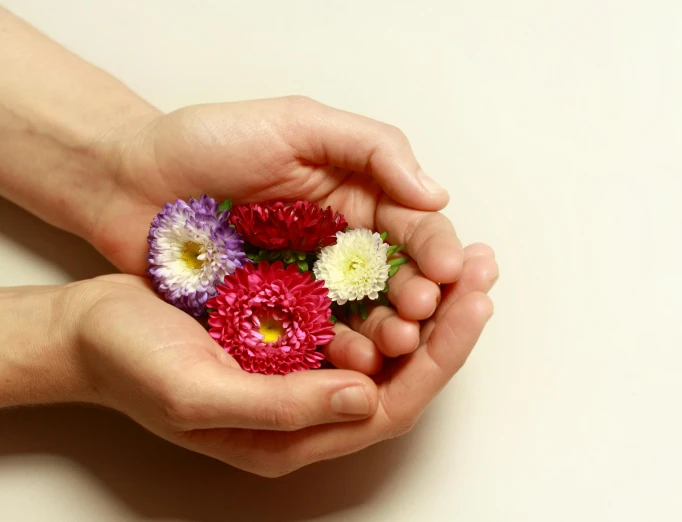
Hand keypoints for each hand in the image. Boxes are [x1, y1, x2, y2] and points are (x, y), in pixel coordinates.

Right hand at [70, 244, 494, 476]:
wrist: (92, 330)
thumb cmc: (132, 366)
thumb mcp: (200, 394)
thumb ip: (286, 406)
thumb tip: (368, 396)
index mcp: (294, 433)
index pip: (392, 402)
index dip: (440, 353)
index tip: (473, 302)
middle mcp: (309, 405)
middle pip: (403, 371)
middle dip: (450, 321)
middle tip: (484, 269)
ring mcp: (304, 367)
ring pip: (387, 340)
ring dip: (427, 300)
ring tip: (462, 258)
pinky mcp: (294, 330)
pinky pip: (357, 314)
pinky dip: (388, 286)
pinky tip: (407, 257)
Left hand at [92, 96, 467, 373]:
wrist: (128, 181)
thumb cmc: (207, 142)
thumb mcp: (296, 124)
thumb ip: (370, 148)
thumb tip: (434, 194)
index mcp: (356, 194)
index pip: (416, 226)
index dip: (437, 248)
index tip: (449, 270)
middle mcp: (342, 242)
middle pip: (401, 277)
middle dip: (421, 295)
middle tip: (422, 309)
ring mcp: (311, 283)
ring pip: (367, 315)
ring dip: (390, 329)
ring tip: (398, 339)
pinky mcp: (278, 315)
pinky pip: (320, 338)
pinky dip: (342, 351)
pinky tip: (357, 359)